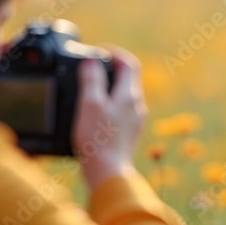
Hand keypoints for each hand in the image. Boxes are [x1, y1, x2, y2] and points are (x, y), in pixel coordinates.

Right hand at [73, 49, 146, 189]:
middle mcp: (136, 106)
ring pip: (123, 96)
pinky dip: (108, 106)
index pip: (129, 63)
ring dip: (108, 89)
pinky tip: (93, 114)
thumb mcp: (90, 103)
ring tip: (88, 90)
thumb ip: (92, 79)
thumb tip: (93, 62)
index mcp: (129, 95)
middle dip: (110, 70)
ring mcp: (134, 121)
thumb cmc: (98, 139)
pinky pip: (120, 112)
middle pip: (127, 79)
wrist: (108, 172)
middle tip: (90, 69)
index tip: (99, 52)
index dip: (115, 53)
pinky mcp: (127, 134)